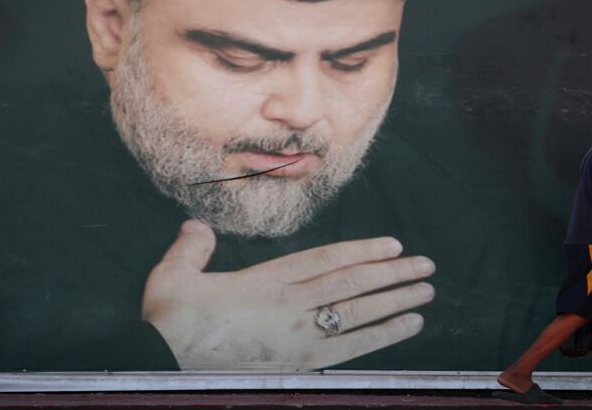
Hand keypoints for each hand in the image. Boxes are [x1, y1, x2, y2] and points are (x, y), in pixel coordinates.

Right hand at [142, 220, 435, 369]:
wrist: (164, 365)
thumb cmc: (170, 323)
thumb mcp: (173, 276)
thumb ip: (192, 247)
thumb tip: (196, 227)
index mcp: (266, 280)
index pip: (327, 260)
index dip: (363, 250)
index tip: (392, 244)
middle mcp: (290, 305)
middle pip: (352, 283)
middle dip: (393, 273)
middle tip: (426, 266)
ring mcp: (297, 335)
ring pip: (358, 313)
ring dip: (397, 301)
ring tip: (426, 292)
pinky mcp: (298, 363)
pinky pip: (351, 348)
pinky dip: (383, 336)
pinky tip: (406, 327)